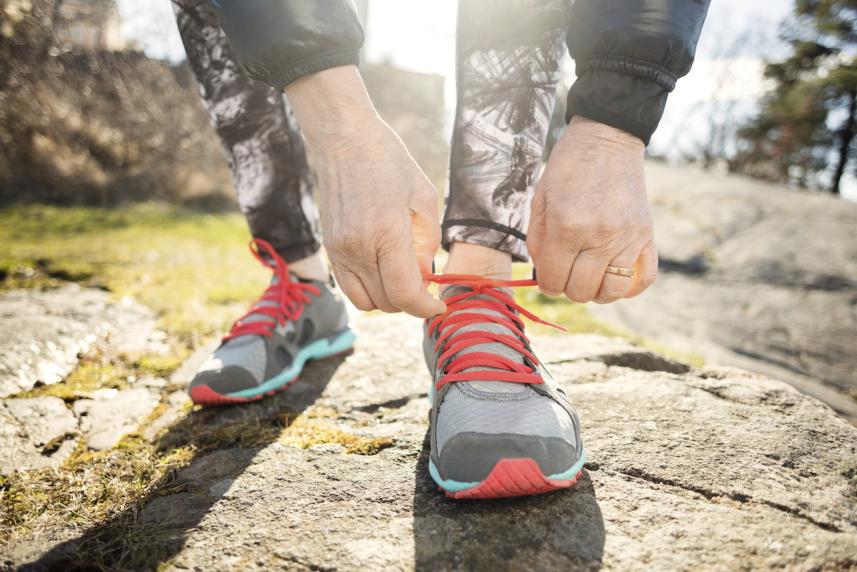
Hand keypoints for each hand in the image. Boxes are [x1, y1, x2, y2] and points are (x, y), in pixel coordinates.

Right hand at [286, 67, 444, 317]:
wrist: (343, 139)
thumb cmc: (389, 161)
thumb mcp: (424, 197)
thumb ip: (428, 242)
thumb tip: (425, 275)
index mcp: (386, 233)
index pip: (405, 293)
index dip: (425, 308)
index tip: (439, 306)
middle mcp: (358, 247)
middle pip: (387, 302)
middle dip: (411, 301)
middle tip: (424, 282)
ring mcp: (339, 250)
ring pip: (366, 302)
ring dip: (388, 299)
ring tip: (403, 277)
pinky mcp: (330, 248)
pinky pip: (349, 287)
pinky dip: (369, 289)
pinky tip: (383, 270)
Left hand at [527, 116, 657, 303]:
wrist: (606, 139)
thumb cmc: (568, 168)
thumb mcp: (540, 200)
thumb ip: (538, 241)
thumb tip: (543, 274)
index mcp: (567, 227)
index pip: (552, 280)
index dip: (546, 283)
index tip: (548, 273)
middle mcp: (599, 237)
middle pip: (580, 291)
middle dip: (567, 287)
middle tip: (566, 270)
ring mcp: (627, 238)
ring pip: (610, 292)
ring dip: (595, 291)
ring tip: (589, 275)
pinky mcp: (646, 236)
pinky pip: (643, 279)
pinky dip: (628, 287)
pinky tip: (614, 276)